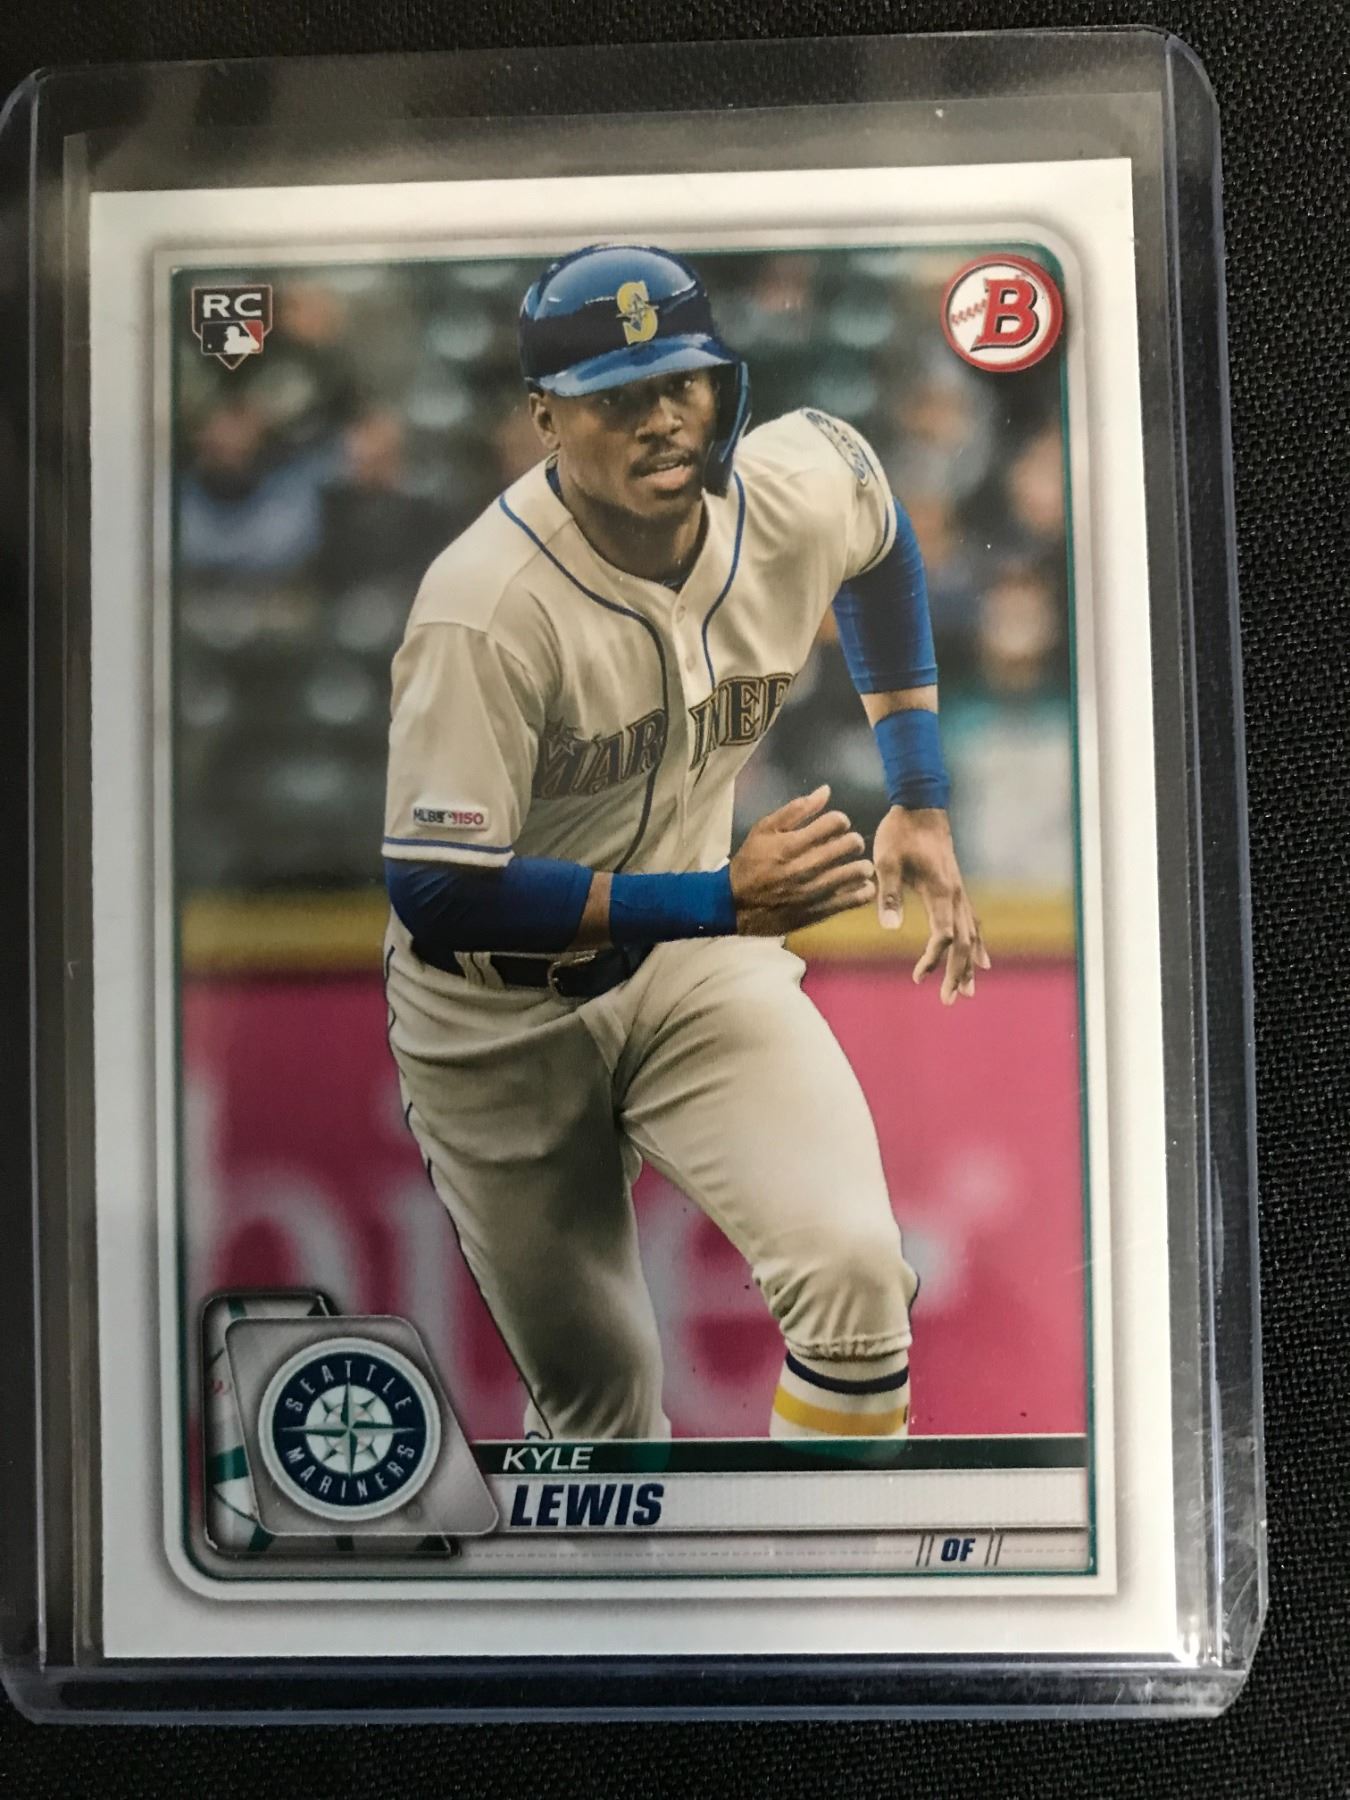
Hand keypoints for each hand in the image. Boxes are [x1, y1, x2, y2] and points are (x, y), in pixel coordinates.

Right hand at [730, 786, 876, 935]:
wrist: (736, 905)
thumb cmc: (751, 862)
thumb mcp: (763, 830)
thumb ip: (795, 810)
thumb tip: (826, 791)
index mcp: (791, 844)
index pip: (834, 823)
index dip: (840, 820)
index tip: (836, 826)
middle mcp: (805, 866)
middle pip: (849, 845)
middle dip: (853, 841)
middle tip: (849, 845)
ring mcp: (814, 891)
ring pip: (856, 872)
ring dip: (861, 866)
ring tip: (856, 865)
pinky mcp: (819, 911)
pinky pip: (853, 900)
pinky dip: (863, 890)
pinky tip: (859, 885)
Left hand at [873, 806, 989, 1003]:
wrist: (921, 806)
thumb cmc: (900, 833)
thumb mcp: (886, 860)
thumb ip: (889, 893)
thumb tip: (889, 928)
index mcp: (940, 891)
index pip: (943, 935)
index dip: (933, 959)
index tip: (918, 977)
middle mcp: (956, 895)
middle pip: (964, 942)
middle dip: (956, 973)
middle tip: (948, 1001)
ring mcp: (960, 892)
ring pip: (971, 935)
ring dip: (968, 965)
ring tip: (966, 992)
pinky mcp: (957, 889)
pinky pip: (972, 923)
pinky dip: (977, 945)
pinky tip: (981, 961)